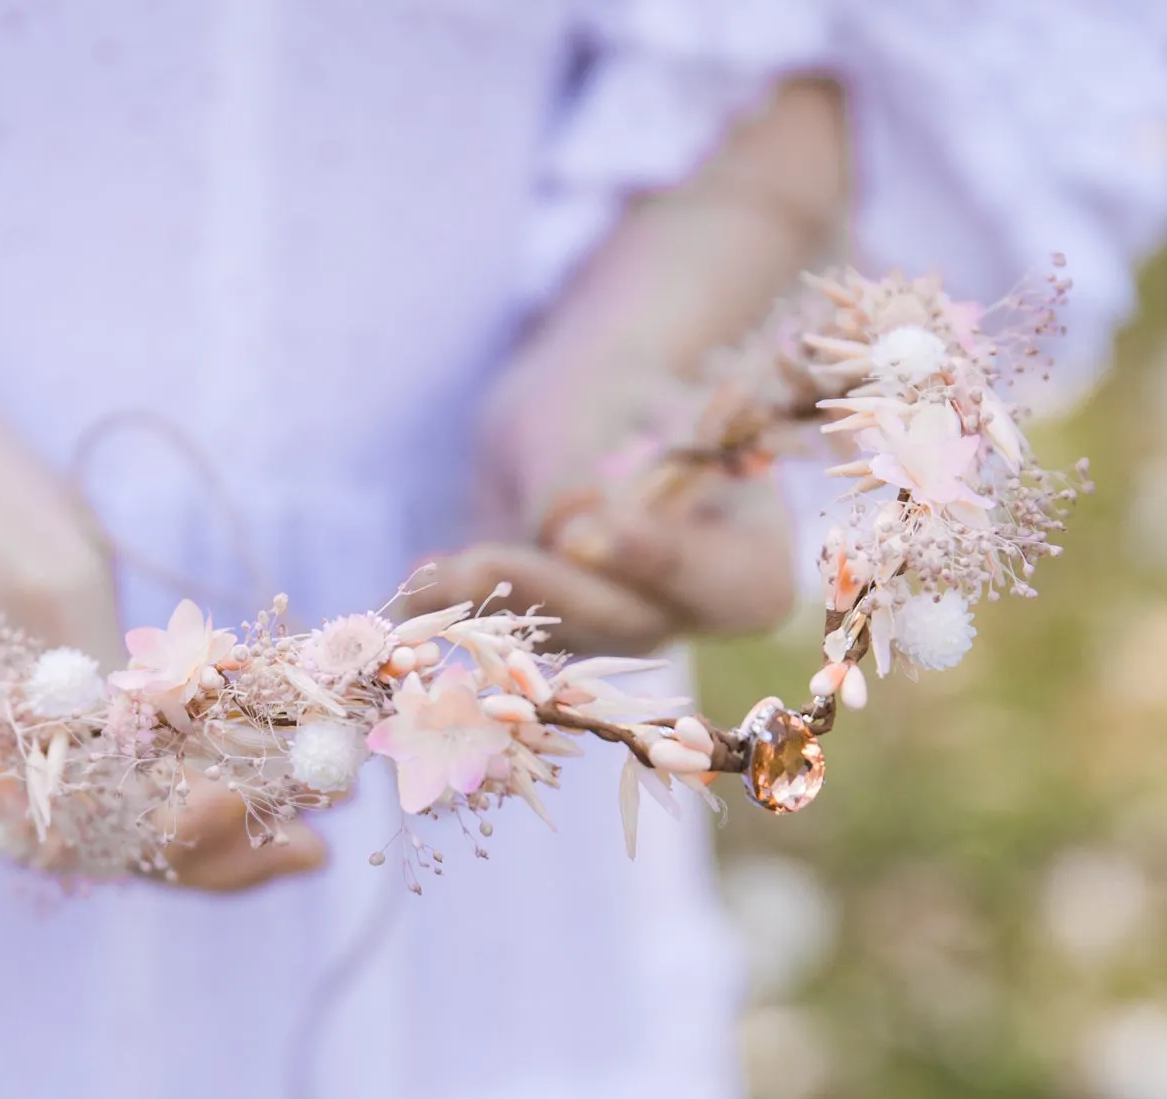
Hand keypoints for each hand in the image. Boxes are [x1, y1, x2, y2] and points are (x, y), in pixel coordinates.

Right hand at [0, 350, 323, 889]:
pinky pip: (126, 786)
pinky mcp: (34, 757)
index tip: (233, 809)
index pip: (40, 827)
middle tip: (311, 846)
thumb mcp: (42, 583)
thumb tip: (180, 770)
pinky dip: (207, 777)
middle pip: (90, 845)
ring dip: (228, 815)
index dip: (143, 832)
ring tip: (329, 804)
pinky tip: (297, 774)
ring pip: (121, 825)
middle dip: (210, 841)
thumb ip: (94, 690)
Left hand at [404, 341, 797, 656]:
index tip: (581, 533)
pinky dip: (457, 614)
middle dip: (550, 593)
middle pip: (635, 625)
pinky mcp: (556, 636)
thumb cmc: (612, 389)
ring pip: (561, 640)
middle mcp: (692, 609)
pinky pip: (508, 638)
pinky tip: (414, 589)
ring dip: (486, 609)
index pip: (735, 584)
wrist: (577, 411)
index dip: (660, 565)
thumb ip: (591, 467)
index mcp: (752, 544)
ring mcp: (623, 632)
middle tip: (473, 563)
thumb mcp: (605, 402)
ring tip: (425, 576)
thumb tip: (562, 531)